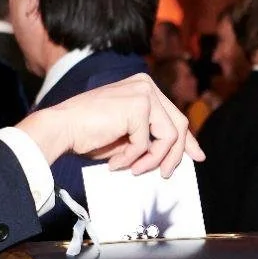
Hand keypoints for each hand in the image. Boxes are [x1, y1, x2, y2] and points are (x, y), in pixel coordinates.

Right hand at [15, 75, 201, 176]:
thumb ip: (149, 138)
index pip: (175, 114)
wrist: (62, 128)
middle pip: (179, 124)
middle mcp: (146, 85)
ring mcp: (144, 93)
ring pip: (170, 136)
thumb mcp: (127, 135)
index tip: (196, 156)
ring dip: (152, 159)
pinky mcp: (138, 106)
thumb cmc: (88, 133)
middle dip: (176, 153)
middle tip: (166, 173)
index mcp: (143, 87)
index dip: (188, 139)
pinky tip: (116, 162)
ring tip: (133, 169)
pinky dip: (133, 158)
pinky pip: (148, 143)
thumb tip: (174, 156)